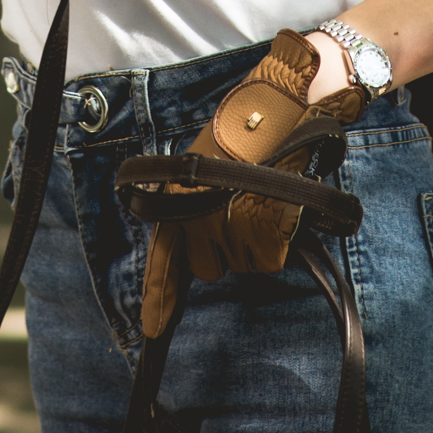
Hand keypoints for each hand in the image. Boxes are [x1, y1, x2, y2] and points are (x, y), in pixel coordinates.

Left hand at [138, 29, 363, 337]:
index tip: (152, 330)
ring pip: (244, 263)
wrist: (280, 102)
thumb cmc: (243, 127)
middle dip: (225, 247)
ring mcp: (231, 227)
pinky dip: (278, 238)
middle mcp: (198, 218)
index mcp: (179, 198)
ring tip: (263, 199)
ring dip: (254, 241)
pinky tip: (279, 208)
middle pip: (210, 266)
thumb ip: (193, 202)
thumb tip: (188, 247)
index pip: (165, 259)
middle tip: (241, 211)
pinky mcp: (264, 232)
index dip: (159, 298)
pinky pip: (270, 257)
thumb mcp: (204, 162)